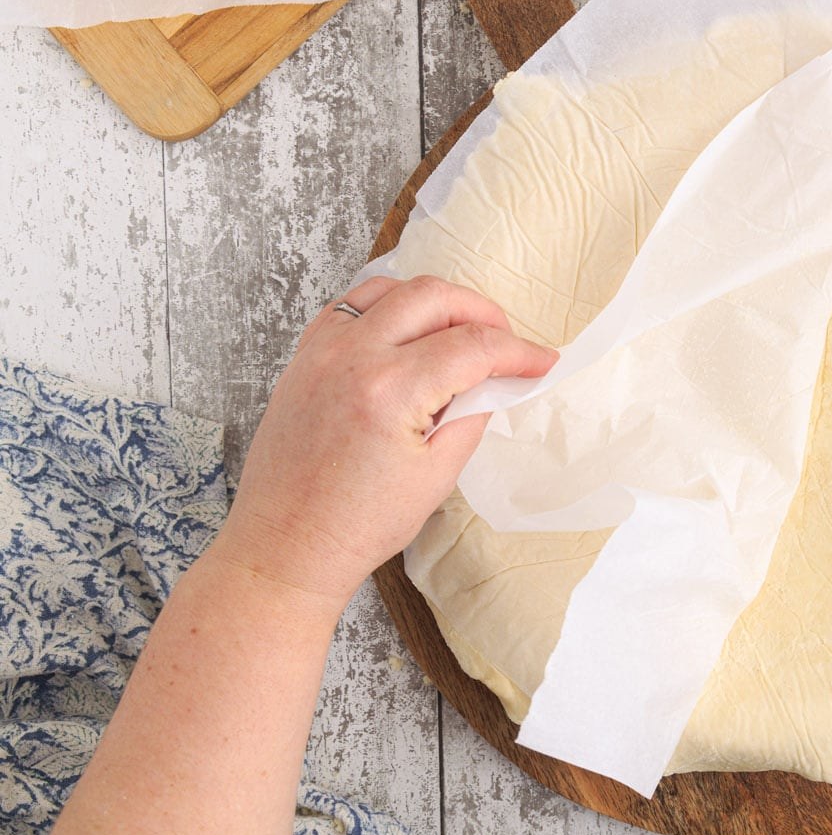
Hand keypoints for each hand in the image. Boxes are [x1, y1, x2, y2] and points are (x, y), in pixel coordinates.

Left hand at [211, 275, 557, 605]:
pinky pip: (353, 305)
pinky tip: (409, 334)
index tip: (543, 362)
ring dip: (436, 302)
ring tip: (461, 333)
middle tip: (508, 343)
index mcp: (389, 390)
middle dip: (483, 313)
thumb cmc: (357, 525)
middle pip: (435, 297)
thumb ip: (472, 414)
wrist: (286, 546)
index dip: (519, 351)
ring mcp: (321, 351)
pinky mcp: (304, 357)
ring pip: (392, 288)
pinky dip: (389, 307)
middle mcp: (351, 357)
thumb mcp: (437, 476)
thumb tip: (496, 380)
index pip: (473, 346)